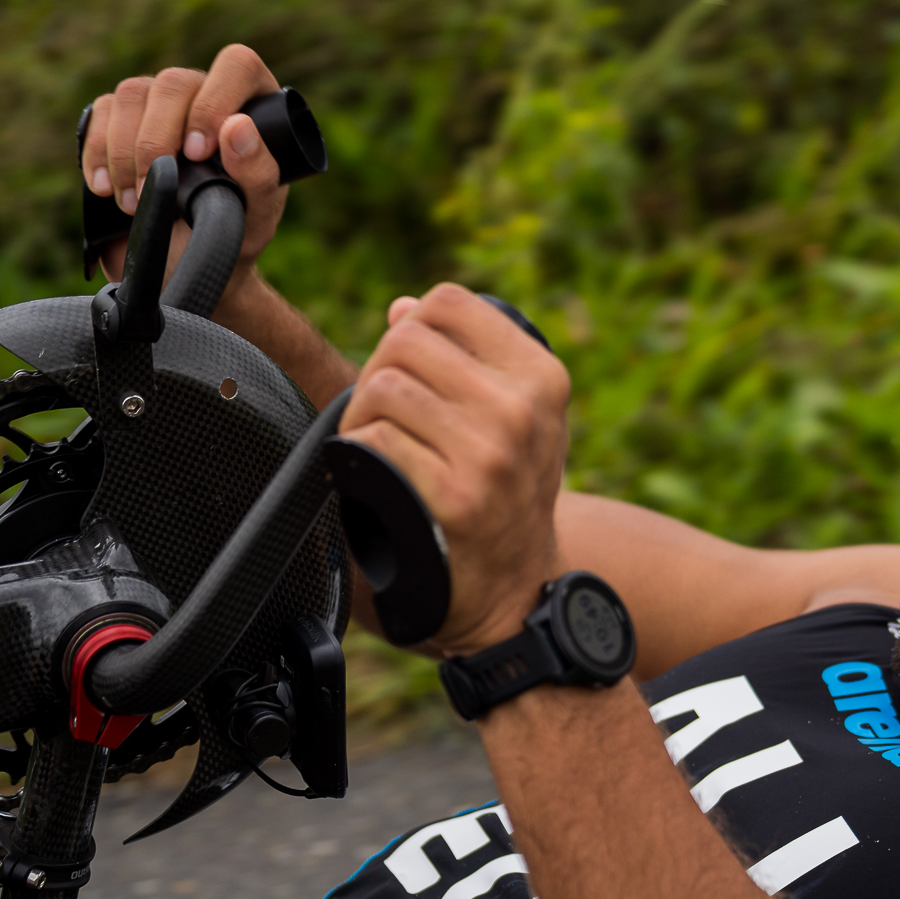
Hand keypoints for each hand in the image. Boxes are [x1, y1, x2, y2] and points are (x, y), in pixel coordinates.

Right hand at [81, 44, 287, 288]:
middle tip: (158, 189)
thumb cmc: (233, 236)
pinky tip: (105, 189)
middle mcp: (204, 93)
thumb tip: (238, 127)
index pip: (236, 66)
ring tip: (135, 202)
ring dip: (126, 151)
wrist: (190, 263)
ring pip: (132, 93)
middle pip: (173, 83)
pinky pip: (101, 112)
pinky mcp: (120, 118)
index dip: (214, 101)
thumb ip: (259, 175)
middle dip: (159, 139)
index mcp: (252, 107)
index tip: (198, 154)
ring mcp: (159, 102)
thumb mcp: (256, 216)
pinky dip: (98, 152)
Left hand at [341, 285, 572, 656]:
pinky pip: (373, 441)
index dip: (411, 328)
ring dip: (363, 417)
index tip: (414, 369)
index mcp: (542, 378)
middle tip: (387, 417)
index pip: (449, 304)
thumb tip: (402, 308)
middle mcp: (522, 410)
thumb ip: (467, 360)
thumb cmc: (504, 500)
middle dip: (380, 373)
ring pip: (383, 388)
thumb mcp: (514, 422)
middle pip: (405, 341)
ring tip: (382, 450)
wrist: (514, 595)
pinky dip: (357, 457)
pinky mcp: (455, 496)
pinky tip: (376, 480)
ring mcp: (491, 454)